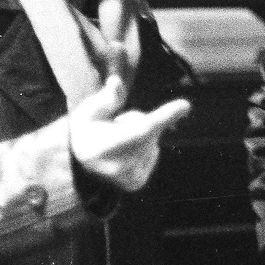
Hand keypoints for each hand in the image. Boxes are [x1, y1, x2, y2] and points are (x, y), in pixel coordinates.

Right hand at [68, 75, 191, 192]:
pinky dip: (143, 148)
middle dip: (138, 120)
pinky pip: (153, 153)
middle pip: (148, 130)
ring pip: (152, 142)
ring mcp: (129, 178)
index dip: (164, 116)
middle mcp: (118, 167)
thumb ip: (105, 98)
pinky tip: (125, 153)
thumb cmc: (84, 131)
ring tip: (118, 142)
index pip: (141, 129)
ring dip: (141, 135)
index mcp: (103, 148)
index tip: (185, 106)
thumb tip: (116, 81)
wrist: (78, 164)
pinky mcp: (137, 182)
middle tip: (115, 126)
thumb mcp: (87, 111)